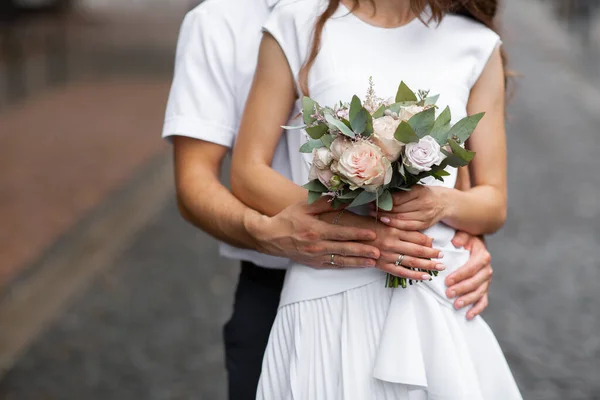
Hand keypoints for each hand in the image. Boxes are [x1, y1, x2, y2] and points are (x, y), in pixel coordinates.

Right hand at [246, 197, 380, 268]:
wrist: (270, 237)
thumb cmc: (288, 219)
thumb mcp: (304, 207)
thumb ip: (324, 203)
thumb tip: (342, 199)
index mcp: (316, 231)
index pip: (341, 233)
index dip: (358, 234)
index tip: (372, 234)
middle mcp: (317, 246)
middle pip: (344, 249)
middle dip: (363, 251)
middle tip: (379, 252)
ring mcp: (316, 257)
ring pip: (341, 260)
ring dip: (358, 261)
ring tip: (373, 262)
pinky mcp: (314, 263)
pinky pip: (333, 265)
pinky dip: (346, 266)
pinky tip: (357, 265)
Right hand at [341, 213, 445, 280]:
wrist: (334, 236)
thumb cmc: (351, 222)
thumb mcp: (368, 214)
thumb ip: (388, 217)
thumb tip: (398, 216)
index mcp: (389, 228)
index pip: (413, 234)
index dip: (426, 240)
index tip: (435, 243)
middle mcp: (390, 241)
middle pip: (417, 249)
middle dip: (432, 254)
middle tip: (443, 256)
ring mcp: (385, 254)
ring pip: (411, 261)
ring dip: (427, 265)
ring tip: (439, 267)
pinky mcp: (378, 264)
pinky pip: (399, 272)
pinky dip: (413, 275)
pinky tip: (424, 277)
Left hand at [370, 185, 447, 230]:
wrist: (446, 203)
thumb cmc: (426, 193)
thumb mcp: (415, 188)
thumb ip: (401, 191)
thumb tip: (381, 193)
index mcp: (419, 191)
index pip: (397, 198)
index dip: (384, 201)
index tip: (373, 200)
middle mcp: (423, 203)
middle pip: (398, 208)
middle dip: (382, 209)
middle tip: (369, 208)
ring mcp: (425, 215)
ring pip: (401, 218)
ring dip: (386, 217)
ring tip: (374, 215)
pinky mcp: (425, 224)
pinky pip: (408, 227)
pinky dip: (395, 225)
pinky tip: (385, 222)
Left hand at [445, 231, 492, 319]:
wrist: (474, 244)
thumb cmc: (465, 240)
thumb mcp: (463, 234)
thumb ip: (461, 237)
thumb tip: (456, 242)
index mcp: (482, 256)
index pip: (471, 268)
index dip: (460, 275)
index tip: (447, 281)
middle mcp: (487, 269)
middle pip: (475, 282)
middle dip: (462, 289)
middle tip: (448, 294)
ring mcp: (486, 280)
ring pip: (479, 293)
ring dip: (468, 300)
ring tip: (456, 305)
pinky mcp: (484, 288)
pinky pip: (483, 301)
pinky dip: (477, 309)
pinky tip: (468, 316)